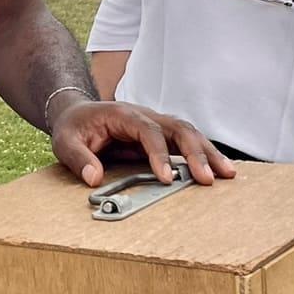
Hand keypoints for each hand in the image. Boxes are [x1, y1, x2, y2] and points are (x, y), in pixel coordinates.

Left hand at [48, 95, 236, 188]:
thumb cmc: (73, 127)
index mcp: (123, 114)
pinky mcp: (162, 135)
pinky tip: (219, 169)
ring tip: (227, 174)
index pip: (149, 131)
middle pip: (178, 128)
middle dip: (196, 153)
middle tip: (208, 178)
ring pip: (189, 133)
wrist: (76, 114)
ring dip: (208, 153)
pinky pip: (186, 142)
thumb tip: (94, 178)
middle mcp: (146, 116)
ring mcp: (156, 124)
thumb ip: (78, 158)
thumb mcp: (65, 141)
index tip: (167, 178)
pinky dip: (204, 154)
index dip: (160, 154)